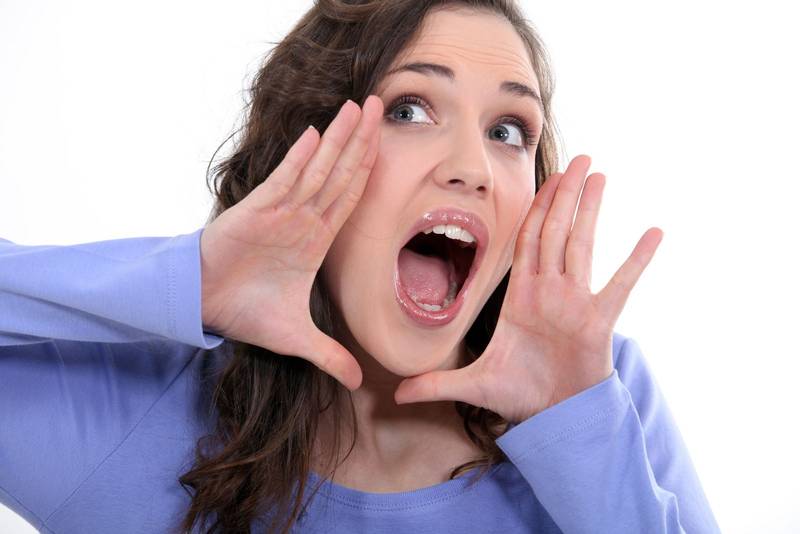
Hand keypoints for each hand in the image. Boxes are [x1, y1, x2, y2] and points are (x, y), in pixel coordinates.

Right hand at [199, 96, 383, 391]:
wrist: (202, 308)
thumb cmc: (245, 312)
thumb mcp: (297, 340)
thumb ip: (329, 355)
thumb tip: (359, 384)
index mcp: (316, 240)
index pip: (351, 198)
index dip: (370, 170)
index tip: (391, 144)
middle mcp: (303, 219)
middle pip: (341, 173)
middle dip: (362, 140)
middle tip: (384, 105)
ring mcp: (281, 213)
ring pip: (317, 170)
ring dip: (339, 139)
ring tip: (360, 107)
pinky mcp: (255, 213)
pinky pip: (283, 182)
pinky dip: (299, 160)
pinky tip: (317, 134)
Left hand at [394, 155, 662, 422]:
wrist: (554, 417)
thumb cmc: (519, 395)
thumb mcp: (472, 386)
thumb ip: (435, 384)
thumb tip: (394, 393)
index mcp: (520, 296)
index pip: (526, 241)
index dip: (534, 209)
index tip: (544, 179)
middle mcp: (548, 291)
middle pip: (555, 231)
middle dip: (564, 194)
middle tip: (578, 159)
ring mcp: (575, 303)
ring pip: (581, 245)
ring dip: (589, 210)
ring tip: (599, 175)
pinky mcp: (597, 322)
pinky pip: (619, 285)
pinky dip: (636, 260)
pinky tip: (654, 232)